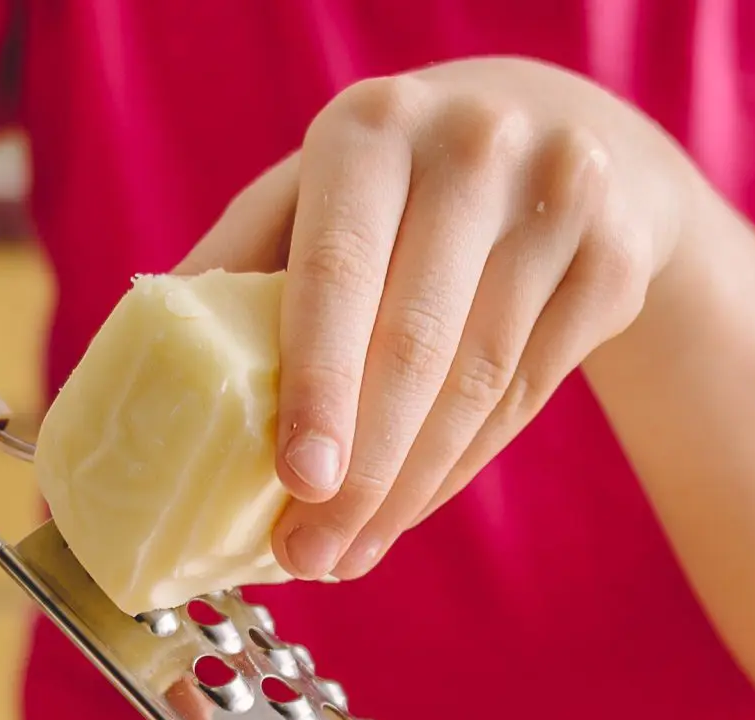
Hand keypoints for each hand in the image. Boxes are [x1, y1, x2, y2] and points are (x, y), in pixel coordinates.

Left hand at [181, 59, 697, 582]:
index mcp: (371, 126)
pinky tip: (412, 507)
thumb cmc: (401, 185)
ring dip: (407, 490)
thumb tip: (139, 395)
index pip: (340, 269)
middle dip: (360, 473)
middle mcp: (474, 146)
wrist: (565, 133)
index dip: (318, 383)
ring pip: (476, 386)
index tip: (297, 480)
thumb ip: (237, 274)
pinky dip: (461, 468)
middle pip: (416, 346)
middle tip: (310, 557)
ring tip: (349, 553)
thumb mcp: (312, 197)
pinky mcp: (614, 260)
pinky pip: (524, 397)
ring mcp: (559, 199)